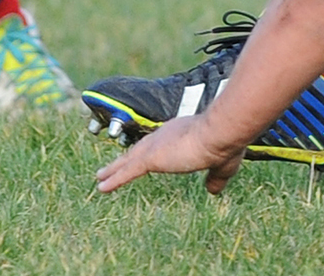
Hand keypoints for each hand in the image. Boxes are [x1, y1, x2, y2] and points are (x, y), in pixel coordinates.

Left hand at [94, 111, 244, 196]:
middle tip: (112, 166)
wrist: (220, 133)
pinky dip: (113, 179)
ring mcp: (156, 146)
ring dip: (113, 169)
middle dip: (125, 159)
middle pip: (139, 149)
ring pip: (128, 160)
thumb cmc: (224, 144)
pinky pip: (126, 172)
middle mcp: (165, 135)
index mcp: (181, 133)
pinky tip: (101, 187)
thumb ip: (215, 178)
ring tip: (99, 177)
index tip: (143, 156)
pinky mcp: (150, 158)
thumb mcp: (222, 165)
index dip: (150, 151)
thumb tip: (213, 191)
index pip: (160, 143)